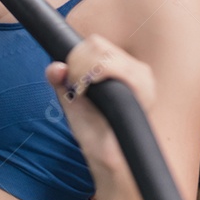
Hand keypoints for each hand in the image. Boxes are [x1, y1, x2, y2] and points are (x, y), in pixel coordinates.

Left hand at [45, 35, 157, 173]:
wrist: (108, 156)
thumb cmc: (94, 130)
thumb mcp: (71, 101)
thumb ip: (61, 81)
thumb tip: (55, 67)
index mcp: (122, 68)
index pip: (95, 43)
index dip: (76, 57)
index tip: (71, 79)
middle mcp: (136, 69)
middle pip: (98, 44)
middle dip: (77, 64)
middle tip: (76, 87)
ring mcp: (142, 77)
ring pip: (105, 54)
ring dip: (85, 70)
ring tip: (83, 91)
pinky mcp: (144, 87)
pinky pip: (117, 66)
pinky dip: (97, 74)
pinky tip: (90, 91)